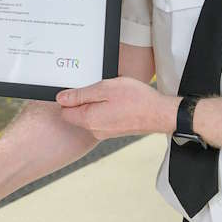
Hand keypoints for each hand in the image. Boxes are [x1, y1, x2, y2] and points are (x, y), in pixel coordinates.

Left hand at [55, 77, 175, 139]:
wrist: (160, 114)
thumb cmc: (136, 99)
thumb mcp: (105, 89)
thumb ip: (80, 95)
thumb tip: (61, 98)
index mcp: (89, 120)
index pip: (64, 111)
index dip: (68, 98)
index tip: (80, 88)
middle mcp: (94, 130)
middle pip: (76, 114)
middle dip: (83, 100)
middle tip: (99, 89)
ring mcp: (105, 132)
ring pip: (90, 116)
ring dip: (96, 104)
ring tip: (113, 95)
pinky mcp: (114, 131)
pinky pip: (101, 118)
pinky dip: (106, 109)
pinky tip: (118, 102)